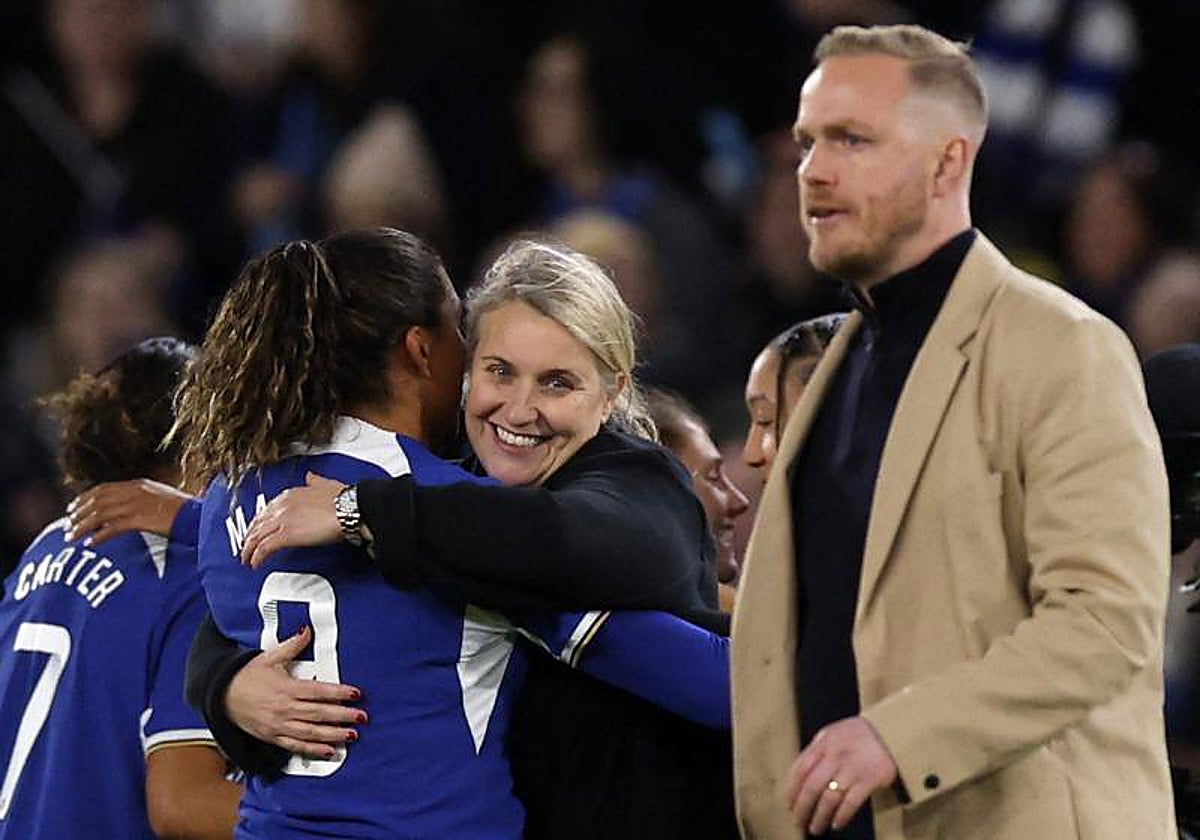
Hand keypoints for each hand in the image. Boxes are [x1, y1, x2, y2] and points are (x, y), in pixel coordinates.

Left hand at [67, 479, 193, 543]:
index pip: (103, 489)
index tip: (72, 508)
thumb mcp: (162, 499)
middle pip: (97, 500)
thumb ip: (143, 500)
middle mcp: (135, 492)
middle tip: (66, 526)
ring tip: (71, 537)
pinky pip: (113, 527)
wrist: (200, 517)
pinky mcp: (141, 519)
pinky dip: (99, 536)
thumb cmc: (185, 512)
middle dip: (79, 513)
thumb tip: (127, 510)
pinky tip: (90, 544)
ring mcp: (137, 505)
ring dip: (83, 526)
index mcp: (139, 485)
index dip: (84, 498)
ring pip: (100, 514)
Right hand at [226, 626, 364, 758]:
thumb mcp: (269, 657)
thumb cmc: (247, 676)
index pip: (318, 691)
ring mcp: (279, 725)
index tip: (355, 694)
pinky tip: (329, 751)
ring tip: (351, 735)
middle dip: (342, 715)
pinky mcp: (273, 737)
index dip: (338, 693)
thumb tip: (307, 630)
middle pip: (319, 713)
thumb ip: (292, 645)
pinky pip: (296, 746)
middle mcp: (284, 709)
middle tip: (361, 717)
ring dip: (333, 734)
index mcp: (286, 688)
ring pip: (311, 732)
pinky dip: (314, 750)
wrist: (221, 696)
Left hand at [241, 472, 344, 568]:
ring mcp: (283, 520)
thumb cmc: (344, 500)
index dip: (259, 521)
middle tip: (247, 547)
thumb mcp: (326, 484)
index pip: (267, 509)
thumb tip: (310, 476)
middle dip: (250, 536)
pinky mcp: (286, 535)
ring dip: (249, 549)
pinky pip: (264, 548)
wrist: (350, 509)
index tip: (257, 529)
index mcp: (291, 494)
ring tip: (247, 559)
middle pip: (258, 523)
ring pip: (256, 536)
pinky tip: (256, 563)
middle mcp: (282, 506)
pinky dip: (257, 557)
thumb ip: (315, 481)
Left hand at [786, 716, 897, 834]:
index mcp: (823, 743)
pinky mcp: (870, 780)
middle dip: (802, 808)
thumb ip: (816, 750)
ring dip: (819, 817)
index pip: (800, 769)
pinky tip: (836, 824)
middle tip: (799, 821)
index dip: (791, 789)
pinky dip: (841, 816)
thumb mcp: (832, 733)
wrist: (890, 732)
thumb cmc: (858, 734)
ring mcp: (852, 768)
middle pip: (812, 787)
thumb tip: (799, 774)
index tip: (789, 804)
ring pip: (829, 798)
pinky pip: (851, 803)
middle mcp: (835, 756)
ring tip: (815, 828)